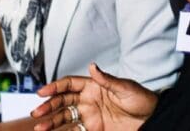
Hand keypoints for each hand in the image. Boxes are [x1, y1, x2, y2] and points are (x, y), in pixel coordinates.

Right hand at [31, 63, 157, 130]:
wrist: (153, 120)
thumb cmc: (142, 99)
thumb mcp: (125, 87)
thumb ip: (107, 79)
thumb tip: (92, 66)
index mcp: (94, 86)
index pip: (69, 84)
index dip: (55, 87)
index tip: (42, 93)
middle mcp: (88, 100)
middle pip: (63, 102)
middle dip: (48, 107)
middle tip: (36, 114)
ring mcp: (90, 116)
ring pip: (65, 118)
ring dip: (52, 122)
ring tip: (39, 129)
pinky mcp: (94, 130)